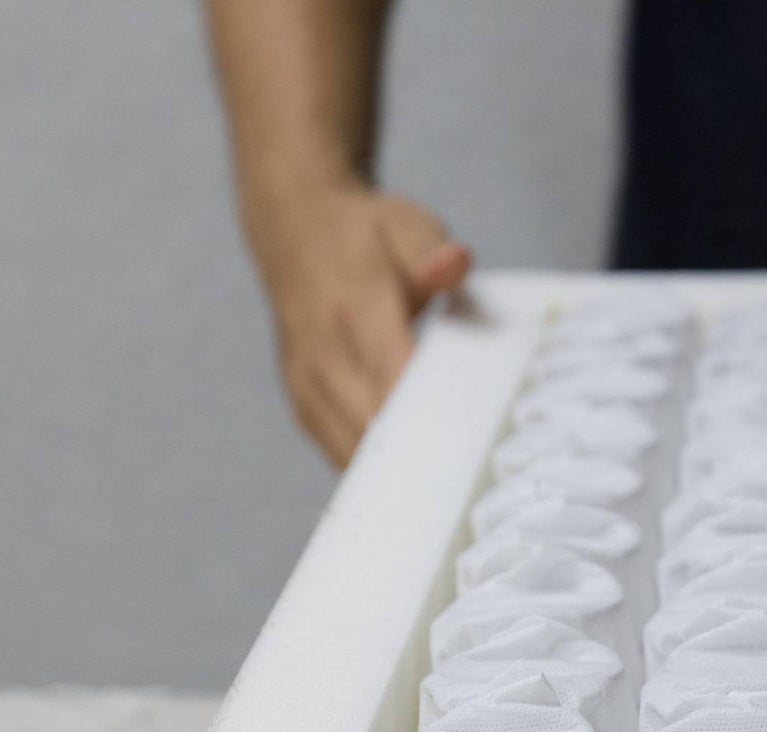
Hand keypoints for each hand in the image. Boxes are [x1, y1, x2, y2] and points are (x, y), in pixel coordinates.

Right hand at [251, 182, 472, 466]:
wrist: (293, 232)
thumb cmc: (363, 235)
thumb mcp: (402, 223)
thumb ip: (430, 250)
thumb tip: (455, 265)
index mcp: (354, 312)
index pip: (395, 382)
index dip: (433, 421)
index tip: (473, 444)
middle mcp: (324, 358)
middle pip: (377, 432)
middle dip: (424, 455)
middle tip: (471, 468)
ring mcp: (308, 388)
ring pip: (358, 456)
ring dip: (400, 468)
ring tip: (445, 473)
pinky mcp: (303, 408)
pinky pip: (343, 457)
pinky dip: (377, 467)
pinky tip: (411, 465)